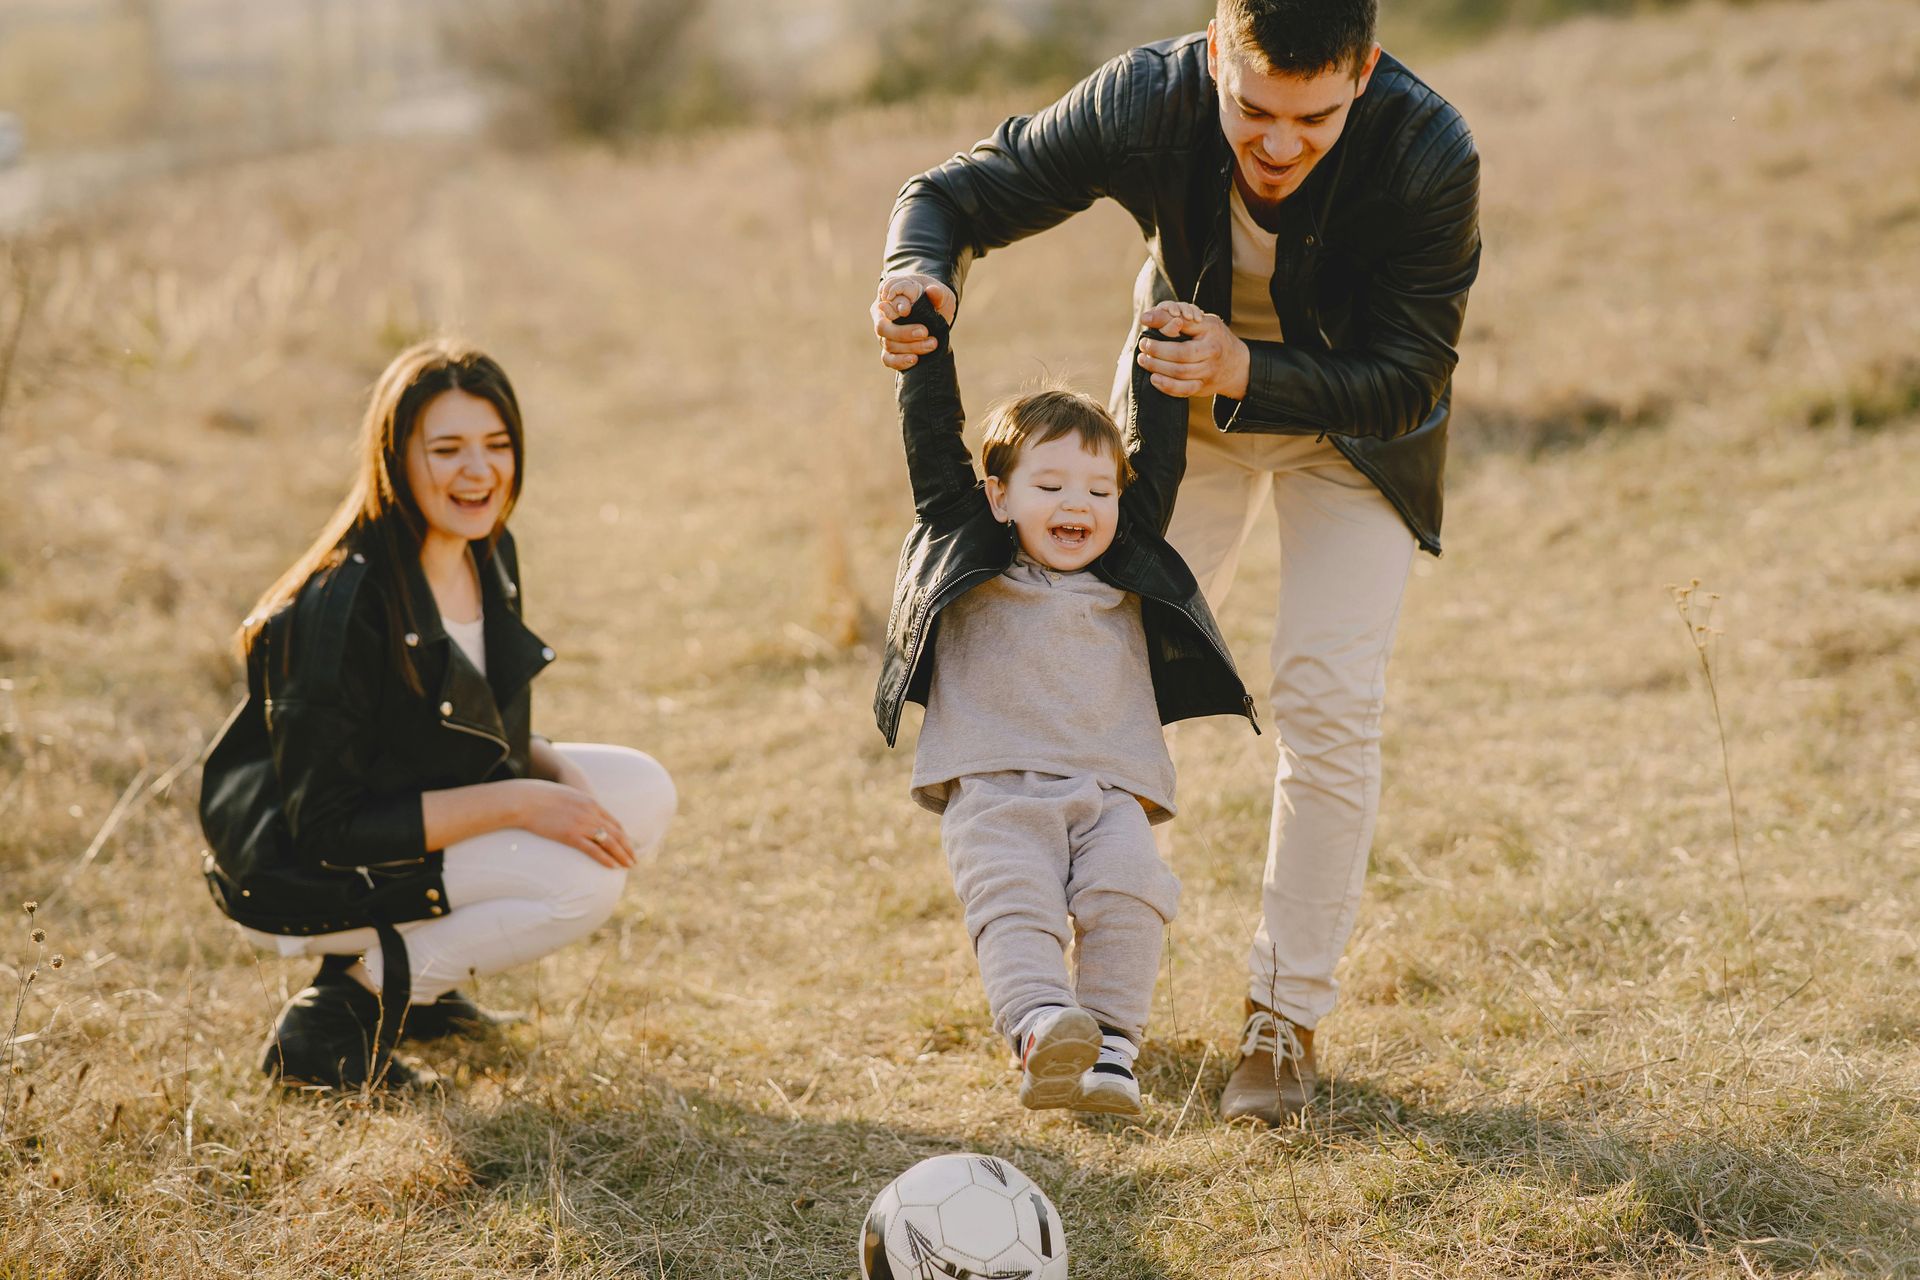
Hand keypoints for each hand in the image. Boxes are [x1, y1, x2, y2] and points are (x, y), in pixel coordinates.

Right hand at [512, 779, 634, 868]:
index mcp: (591, 802)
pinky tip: (613, 867)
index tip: (628, 844)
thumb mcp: (566, 797)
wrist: (526, 799)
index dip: (623, 835)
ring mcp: (582, 824)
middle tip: (634, 859)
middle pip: (616, 833)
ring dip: (621, 855)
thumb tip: (578, 815)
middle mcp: (591, 813)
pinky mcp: (571, 835)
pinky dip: (605, 859)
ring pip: (609, 842)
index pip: (613, 821)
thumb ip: (577, 806)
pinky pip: (593, 849)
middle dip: (627, 847)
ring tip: (628, 865)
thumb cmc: (541, 798)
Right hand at [872, 274, 957, 370]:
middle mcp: (882, 314)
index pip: (884, 297)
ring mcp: (885, 334)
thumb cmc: (934, 299)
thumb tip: (932, 291)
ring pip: (888, 343)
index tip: (907, 310)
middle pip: (882, 327)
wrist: (937, 314)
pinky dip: (899, 361)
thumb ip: (937, 292)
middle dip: (903, 332)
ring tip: (932, 344)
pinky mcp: (890, 350)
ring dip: (910, 347)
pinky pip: (888, 359)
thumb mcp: (940, 293)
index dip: (894, 304)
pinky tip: (915, 359)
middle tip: (925, 332)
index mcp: (890, 293)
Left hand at [1137, 302, 1249, 398]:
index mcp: (1211, 333)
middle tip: (1143, 346)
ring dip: (1157, 367)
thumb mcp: (1204, 323)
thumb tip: (1147, 317)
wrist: (1237, 365)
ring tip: (1144, 360)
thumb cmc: (1215, 338)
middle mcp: (1211, 355)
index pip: (1184, 328)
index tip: (1145, 322)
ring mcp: (1208, 373)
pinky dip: (1166, 386)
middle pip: (1180, 355)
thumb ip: (1178, 318)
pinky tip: (1154, 379)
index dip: (1162, 325)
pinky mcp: (1202, 388)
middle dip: (1157, 351)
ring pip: (1180, 373)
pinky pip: (1183, 390)